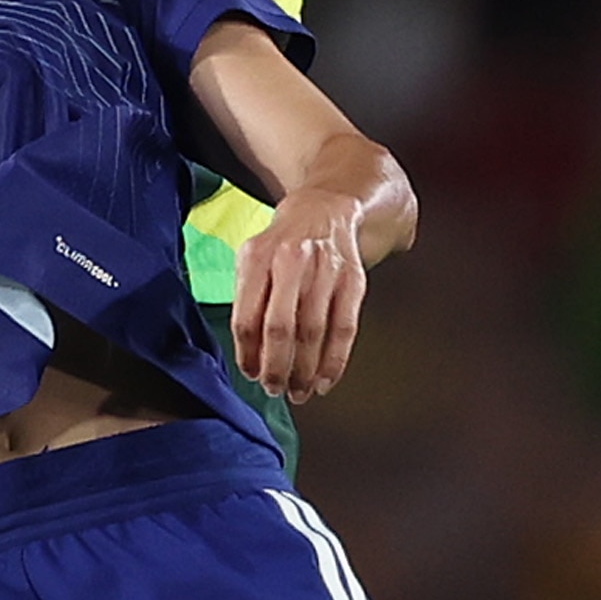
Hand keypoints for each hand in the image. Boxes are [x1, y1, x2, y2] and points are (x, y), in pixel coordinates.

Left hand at [232, 187, 368, 405]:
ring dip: (305, 371)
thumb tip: (249, 356)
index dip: (247, 353)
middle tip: (274, 388)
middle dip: (276, 367)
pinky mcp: (353, 280)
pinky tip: (324, 379)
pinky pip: (345, 328)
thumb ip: (247, 300)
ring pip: (313, 332)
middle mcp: (292, 260)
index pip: (247, 315)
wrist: (325, 208)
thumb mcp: (253, 258)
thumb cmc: (282, 242)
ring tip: (298, 391)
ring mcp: (325, 269)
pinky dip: (334, 360)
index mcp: (258, 255)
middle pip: (280, 327)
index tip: (250, 373)